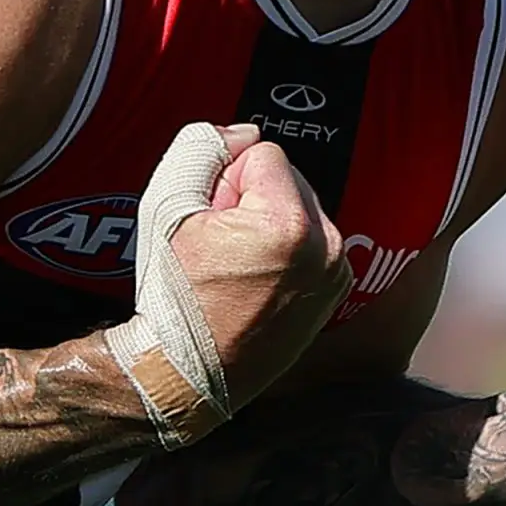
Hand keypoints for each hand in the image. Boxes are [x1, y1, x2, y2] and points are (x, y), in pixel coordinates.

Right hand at [162, 125, 350, 408]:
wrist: (188, 371)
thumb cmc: (174, 295)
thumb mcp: (167, 207)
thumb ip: (203, 151)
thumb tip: (244, 134)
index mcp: (288, 224)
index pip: (262, 153)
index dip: (225, 182)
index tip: (209, 222)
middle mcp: (325, 246)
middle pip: (288, 177)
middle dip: (252, 199)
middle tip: (220, 246)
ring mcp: (336, 271)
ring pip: (300, 206)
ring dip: (270, 222)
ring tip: (237, 266)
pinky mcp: (338, 288)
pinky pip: (312, 238)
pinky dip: (287, 248)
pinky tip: (257, 279)